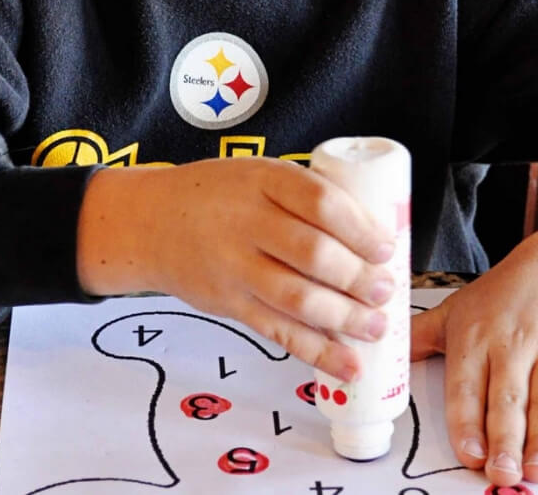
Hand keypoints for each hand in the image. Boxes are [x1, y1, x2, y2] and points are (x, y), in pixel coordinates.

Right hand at [76, 157, 396, 381]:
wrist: (151, 222)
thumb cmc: (219, 196)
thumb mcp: (259, 175)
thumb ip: (305, 197)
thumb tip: (375, 234)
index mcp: (263, 180)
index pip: (320, 202)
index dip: (360, 228)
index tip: (386, 247)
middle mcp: (245, 222)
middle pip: (312, 254)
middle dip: (357, 278)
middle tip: (385, 290)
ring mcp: (233, 266)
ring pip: (296, 298)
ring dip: (344, 318)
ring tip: (375, 325)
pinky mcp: (228, 303)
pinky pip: (276, 331)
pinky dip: (315, 351)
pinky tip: (347, 363)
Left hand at [411, 214, 537, 486]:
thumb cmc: (499, 297)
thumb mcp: (454, 311)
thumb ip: (418, 338)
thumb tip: (376, 356)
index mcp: (474, 337)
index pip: (467, 385)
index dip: (467, 420)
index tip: (469, 452)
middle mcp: (512, 343)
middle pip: (508, 397)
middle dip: (505, 438)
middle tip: (503, 473)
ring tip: (537, 470)